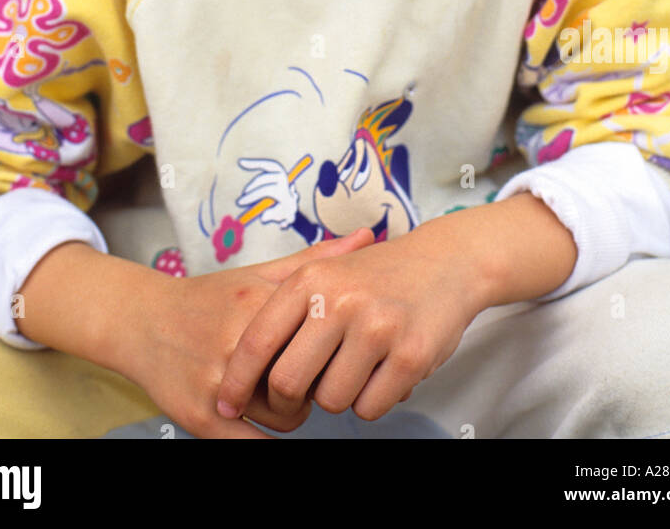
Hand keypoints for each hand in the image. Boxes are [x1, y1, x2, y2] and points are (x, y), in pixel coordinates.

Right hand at [116, 227, 376, 438]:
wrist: (143, 321)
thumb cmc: (211, 297)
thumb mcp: (260, 272)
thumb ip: (315, 259)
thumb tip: (370, 235)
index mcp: (259, 302)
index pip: (322, 337)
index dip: (333, 349)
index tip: (331, 349)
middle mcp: (238, 341)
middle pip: (308, 380)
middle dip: (313, 383)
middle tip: (305, 375)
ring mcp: (218, 382)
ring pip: (286, 418)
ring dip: (289, 414)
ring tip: (277, 395)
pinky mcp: (200, 417)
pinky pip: (255, 445)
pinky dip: (266, 437)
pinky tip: (263, 419)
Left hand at [216, 214, 492, 424]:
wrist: (445, 261)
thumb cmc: (376, 275)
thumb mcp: (325, 272)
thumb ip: (281, 308)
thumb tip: (232, 363)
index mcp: (310, 281)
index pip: (257, 343)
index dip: (236, 381)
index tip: (225, 403)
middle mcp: (339, 301)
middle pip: (288, 383)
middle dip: (287, 402)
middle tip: (298, 397)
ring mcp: (376, 328)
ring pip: (330, 401)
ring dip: (337, 396)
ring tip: (354, 366)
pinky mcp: (409, 355)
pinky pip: (370, 408)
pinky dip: (372, 400)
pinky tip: (381, 371)